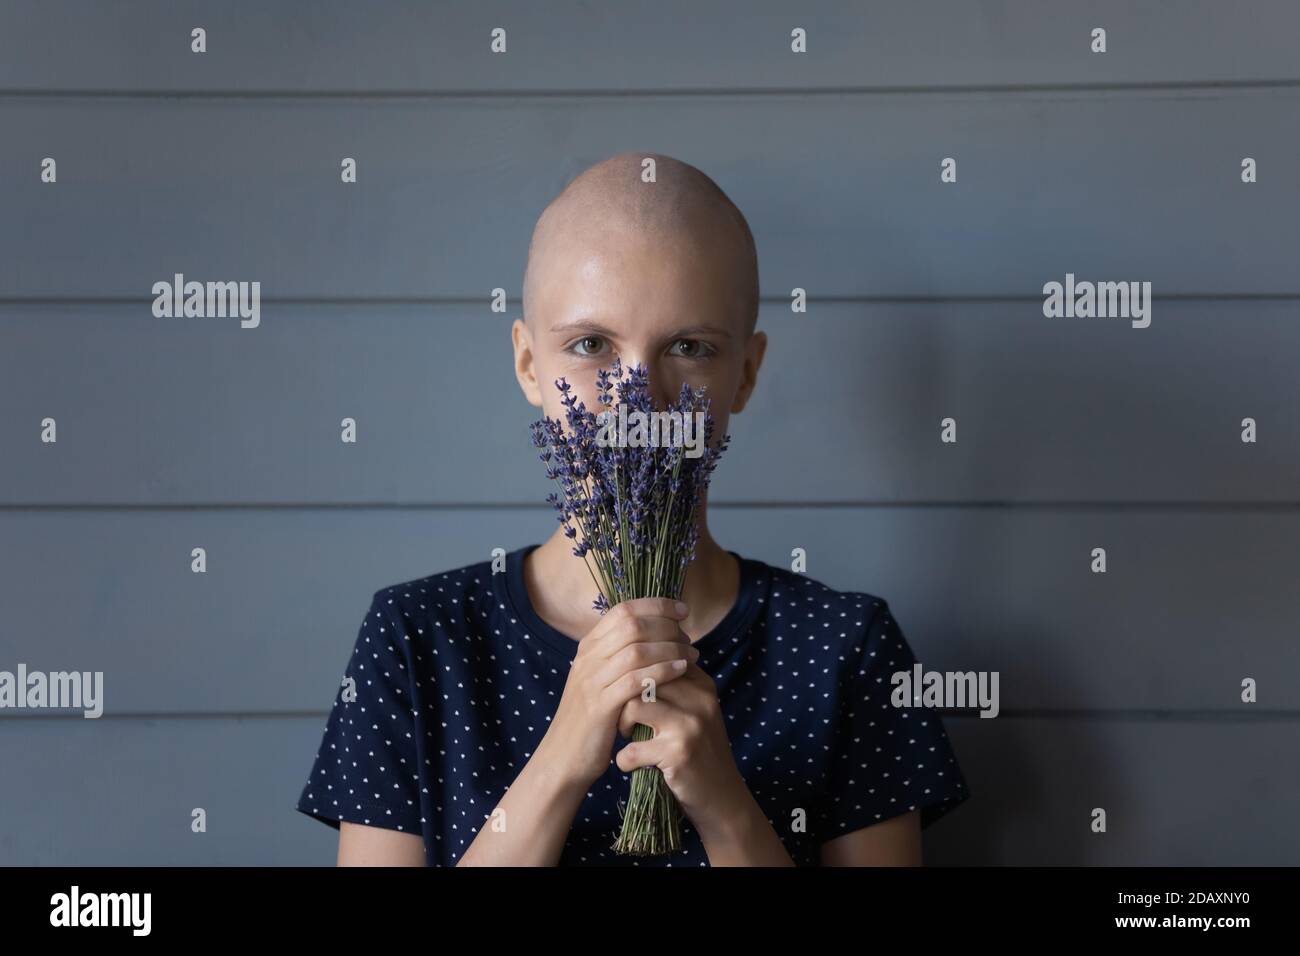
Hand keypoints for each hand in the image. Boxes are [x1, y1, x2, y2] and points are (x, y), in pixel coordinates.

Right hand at [539, 598, 699, 789]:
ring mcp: (592, 681)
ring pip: (636, 649)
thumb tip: (655, 632)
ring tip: (692, 653)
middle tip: (689, 637)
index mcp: (588, 647)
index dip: (656, 605)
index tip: (682, 610)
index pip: (623, 609)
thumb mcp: (600, 680)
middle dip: (667, 625)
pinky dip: (663, 670)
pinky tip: (682, 670)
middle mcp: (588, 658)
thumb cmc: (591, 719)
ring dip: (670, 647)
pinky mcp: (600, 706)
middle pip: (632, 624)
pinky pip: (636, 680)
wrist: (563, 758)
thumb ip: (619, 656)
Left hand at [614, 662, 751, 839]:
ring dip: (622, 724)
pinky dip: (624, 760)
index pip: (657, 659)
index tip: (630, 695)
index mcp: (702, 684)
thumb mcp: (696, 711)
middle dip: (624, 698)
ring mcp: (690, 726)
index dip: (635, 676)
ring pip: (633, 705)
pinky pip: (631, 749)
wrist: (722, 796)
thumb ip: (675, 685)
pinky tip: (632, 764)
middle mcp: (699, 700)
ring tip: (629, 736)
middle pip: (642, 678)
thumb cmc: (699, 750)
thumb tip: (636, 656)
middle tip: (626, 718)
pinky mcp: (679, 754)